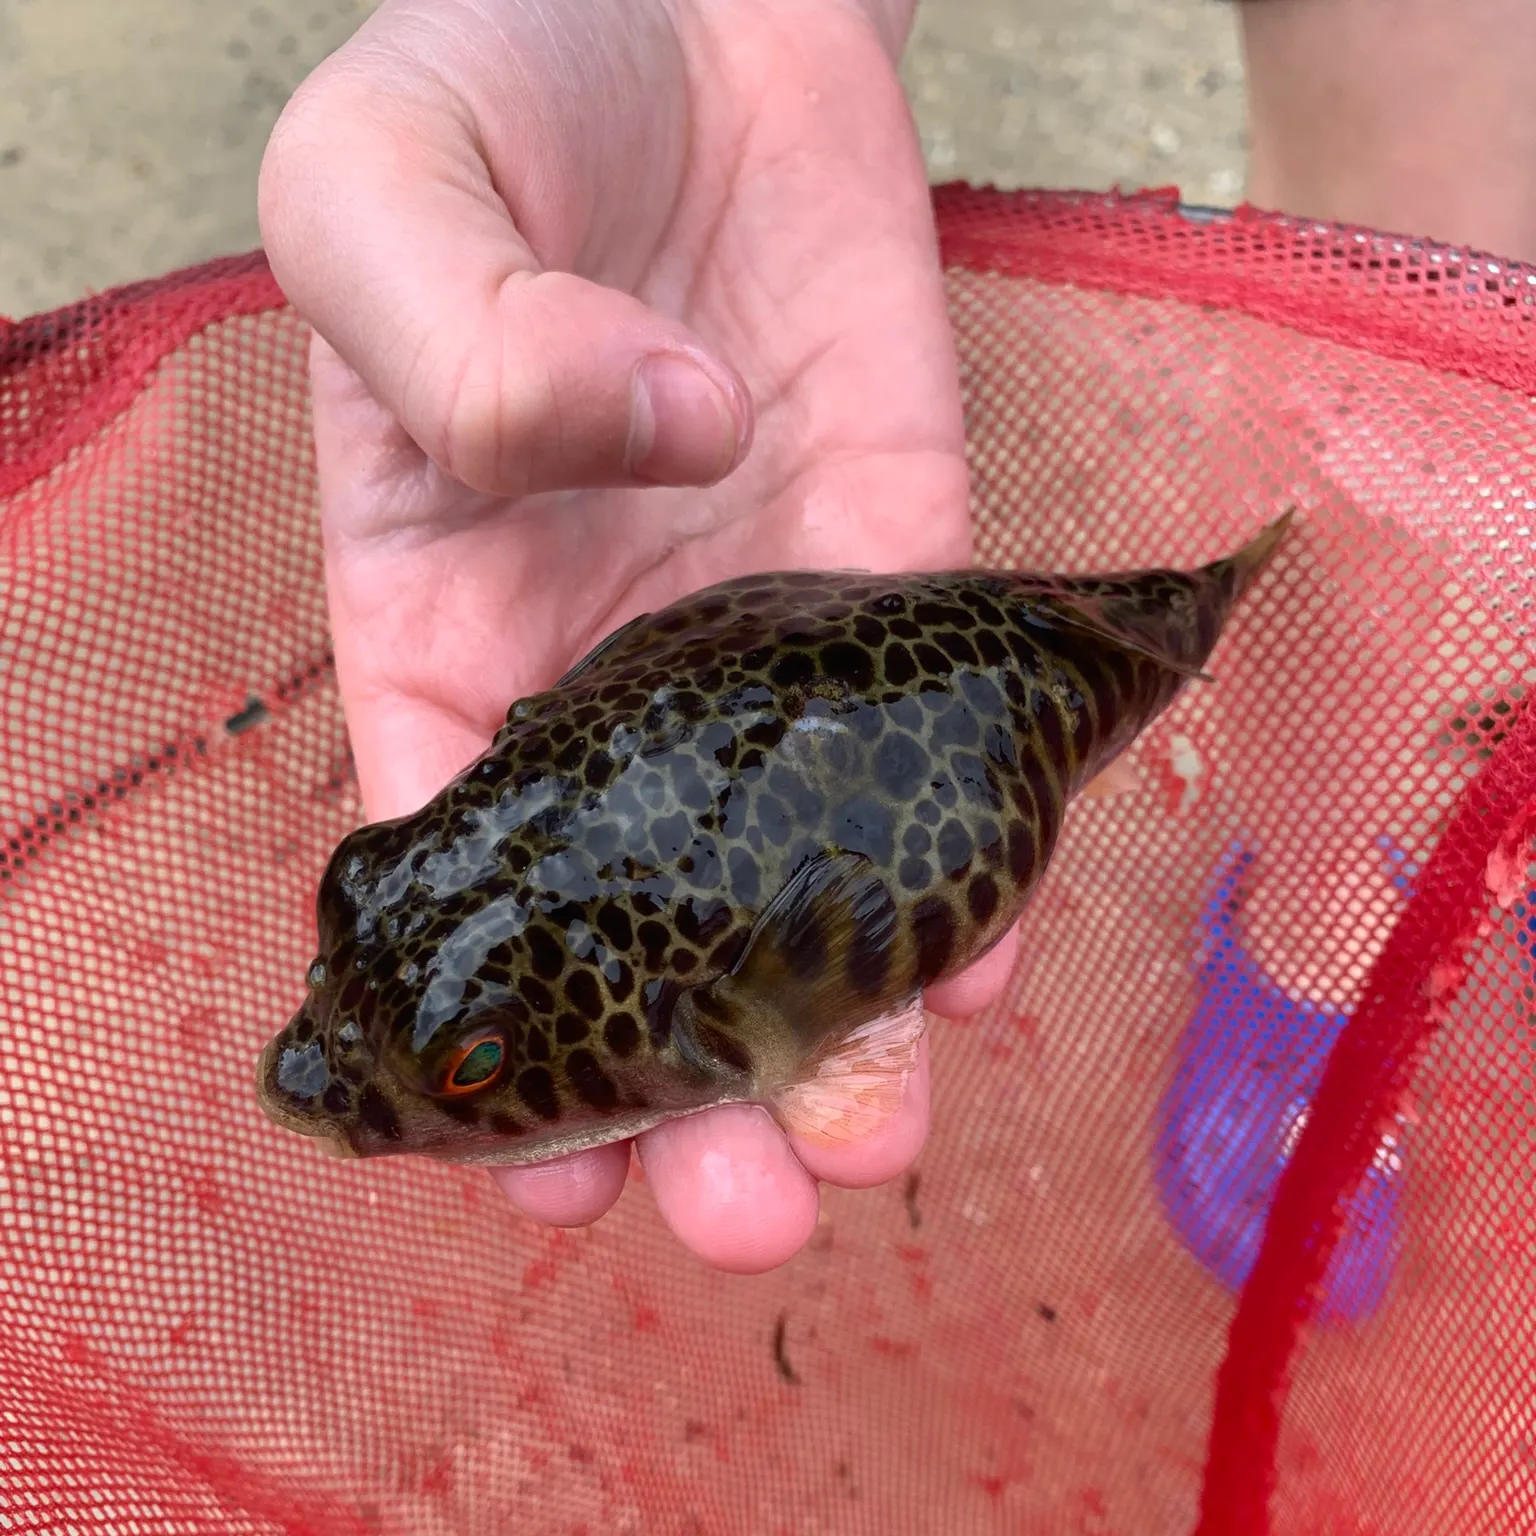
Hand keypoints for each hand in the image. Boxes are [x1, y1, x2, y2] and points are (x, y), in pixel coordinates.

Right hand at [258, 0, 1019, 1271]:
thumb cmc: (486, 88)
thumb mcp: (382, 192)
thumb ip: (467, 338)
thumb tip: (650, 456)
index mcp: (445, 616)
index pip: (467, 869)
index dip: (498, 1035)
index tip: (545, 1179)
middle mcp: (608, 660)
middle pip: (649, 918)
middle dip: (695, 1081)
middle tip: (751, 1210)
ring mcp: (762, 620)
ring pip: (802, 860)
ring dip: (845, 1014)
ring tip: (875, 1138)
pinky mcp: (899, 549)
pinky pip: (933, 722)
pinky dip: (966, 846)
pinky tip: (982, 961)